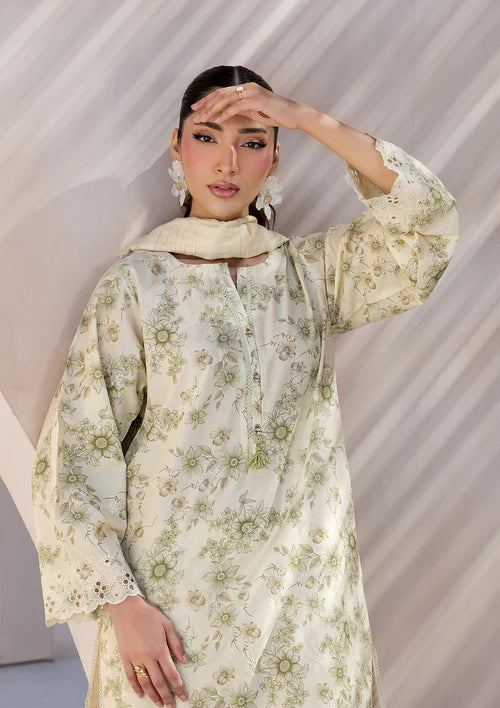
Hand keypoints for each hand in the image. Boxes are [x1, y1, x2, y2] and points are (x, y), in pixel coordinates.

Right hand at [108, 595, 188, 705]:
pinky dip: (136, 687)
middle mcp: (147, 657)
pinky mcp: (125, 657)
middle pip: (159, 682)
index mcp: (160, 649)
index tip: (184, 696)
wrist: (126, 607)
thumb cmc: (149, 614)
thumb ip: (176, 644)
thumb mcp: (167, 624)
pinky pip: (130, 676)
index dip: (178, 687)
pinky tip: (141, 694)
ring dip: (153, 695)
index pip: (171, 673)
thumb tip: (185, 661)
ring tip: (159, 704)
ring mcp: (134, 658)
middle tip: (172, 706)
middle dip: (167, 696)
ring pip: (145, 682)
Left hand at [190, 81, 305, 129]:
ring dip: (212, 110)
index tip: (196, 108)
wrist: (293, 115)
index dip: (207, 100)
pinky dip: (225, 113)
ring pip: (226, 100)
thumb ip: (242, 110)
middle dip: (205, 104)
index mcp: (245, 89)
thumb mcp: (255, 111)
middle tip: (194, 113)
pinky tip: (217, 120)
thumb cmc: (276, 115)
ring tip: (202, 119)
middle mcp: (247, 87)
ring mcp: (252, 92)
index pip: (222, 93)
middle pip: (221, 94)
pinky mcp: (257, 100)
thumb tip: (229, 114)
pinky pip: (236, 107)